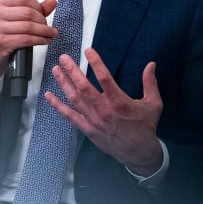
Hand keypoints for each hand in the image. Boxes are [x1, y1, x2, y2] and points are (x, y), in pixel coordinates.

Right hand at [0, 0, 57, 82]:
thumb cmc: (2, 36)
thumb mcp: (15, 19)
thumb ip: (34, 10)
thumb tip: (52, 2)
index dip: (38, 6)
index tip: (43, 14)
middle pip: (28, 12)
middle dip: (43, 21)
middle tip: (48, 27)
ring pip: (29, 26)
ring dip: (44, 31)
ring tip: (50, 34)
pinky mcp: (1, 42)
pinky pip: (26, 39)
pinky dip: (40, 40)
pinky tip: (44, 41)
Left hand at [45, 47, 163, 174]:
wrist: (139, 153)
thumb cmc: (146, 126)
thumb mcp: (153, 104)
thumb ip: (150, 83)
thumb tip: (151, 64)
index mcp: (119, 102)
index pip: (105, 78)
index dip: (96, 63)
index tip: (88, 50)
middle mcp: (104, 110)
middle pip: (84, 87)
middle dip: (72, 70)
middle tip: (64, 58)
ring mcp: (94, 120)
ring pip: (75, 99)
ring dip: (64, 83)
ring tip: (56, 70)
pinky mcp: (87, 129)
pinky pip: (70, 116)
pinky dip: (58, 106)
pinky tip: (49, 96)